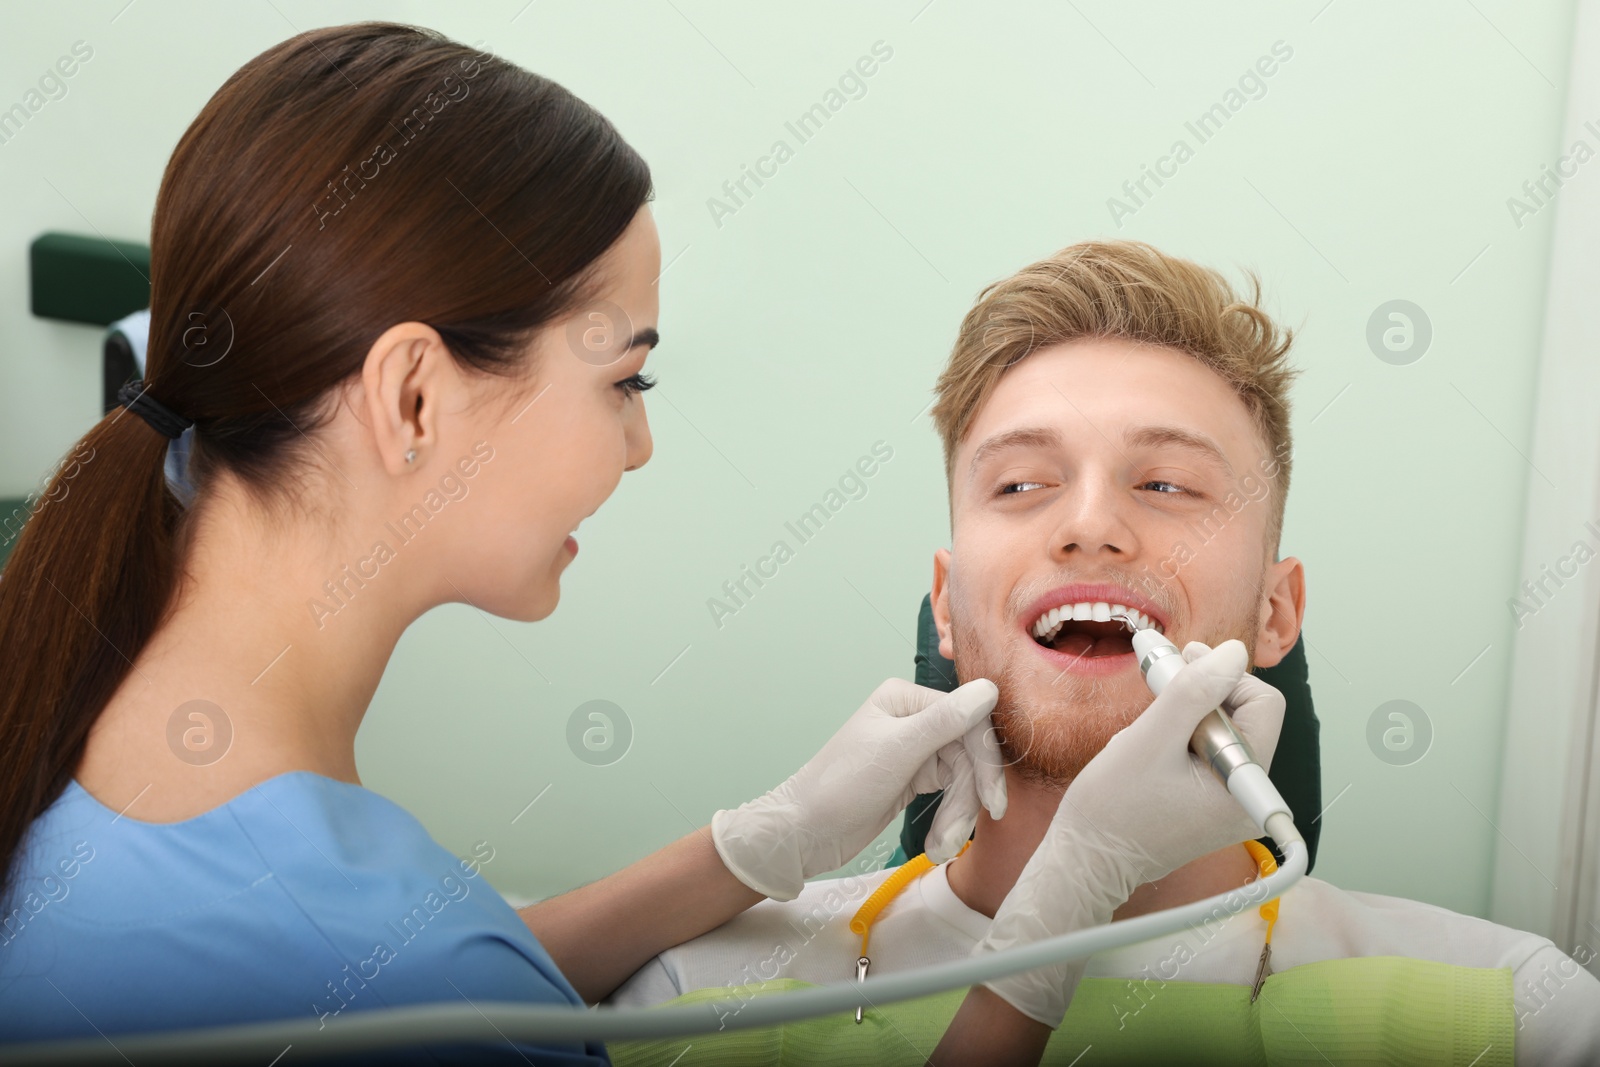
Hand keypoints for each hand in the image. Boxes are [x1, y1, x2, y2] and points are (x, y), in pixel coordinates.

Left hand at [712, 678, 1007, 900]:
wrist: (805, 833)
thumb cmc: (840, 787)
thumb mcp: (896, 752)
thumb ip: (944, 721)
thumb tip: (990, 688)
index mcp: (907, 699)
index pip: (968, 720)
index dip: (985, 762)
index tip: (992, 802)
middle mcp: (915, 718)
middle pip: (968, 755)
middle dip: (966, 798)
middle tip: (956, 835)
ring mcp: (916, 750)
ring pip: (962, 779)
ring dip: (956, 816)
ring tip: (939, 847)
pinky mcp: (915, 779)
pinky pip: (950, 794)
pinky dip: (949, 819)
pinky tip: (937, 843)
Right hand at [975, 639, 1284, 1026]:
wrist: (1088, 862)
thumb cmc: (1111, 808)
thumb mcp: (1150, 738)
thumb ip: (1195, 691)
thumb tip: (1233, 653)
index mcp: (1245, 787)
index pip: (1262, 704)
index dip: (1223, 676)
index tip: (1181, 666)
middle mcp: (1250, 801)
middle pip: (1245, 718)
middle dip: (1204, 696)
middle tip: (1162, 683)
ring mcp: (1234, 808)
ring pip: (1226, 735)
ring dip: (1190, 717)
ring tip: (1152, 728)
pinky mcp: (1215, 811)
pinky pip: (1213, 758)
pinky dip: (1186, 740)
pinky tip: (1155, 746)